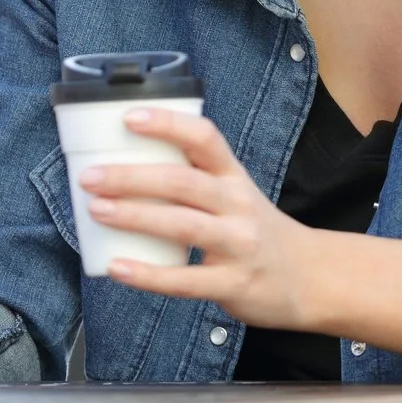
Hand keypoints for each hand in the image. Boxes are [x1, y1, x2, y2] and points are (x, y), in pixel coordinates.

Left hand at [78, 106, 321, 330]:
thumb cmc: (256, 230)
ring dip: (134, 216)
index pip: (204, 138)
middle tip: (89, 176)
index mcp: (234, 176)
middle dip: (131, 176)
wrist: (312, 278)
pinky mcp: (234, 284)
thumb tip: (121, 164)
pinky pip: (186, 280)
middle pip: (182, 181)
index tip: (129, 117)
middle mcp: (238, 205)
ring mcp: (238, 245)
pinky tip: (117, 268)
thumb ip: (192, 178)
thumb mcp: (235, 193)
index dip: (167, 124)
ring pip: (182, 225)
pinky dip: (148, 275)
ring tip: (96, 210)